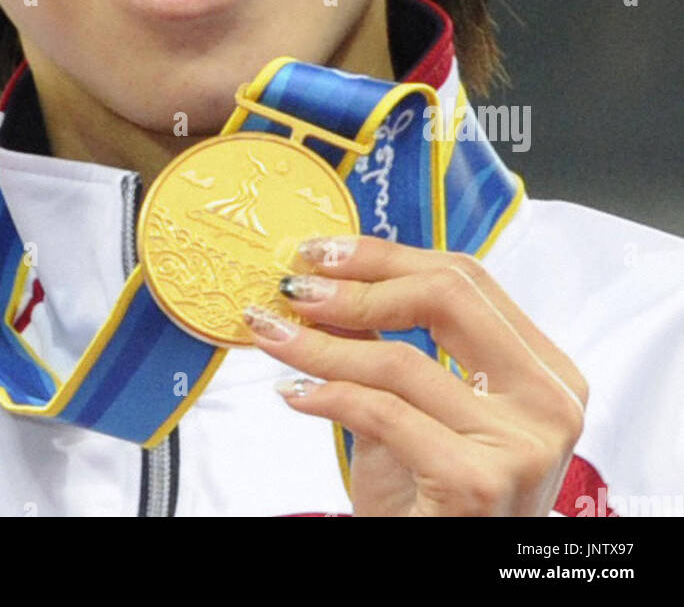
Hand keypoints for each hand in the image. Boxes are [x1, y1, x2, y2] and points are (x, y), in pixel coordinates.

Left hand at [242, 234, 587, 516]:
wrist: (440, 578)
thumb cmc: (430, 503)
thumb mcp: (416, 411)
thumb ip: (389, 345)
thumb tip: (330, 278)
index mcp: (547, 374)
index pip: (468, 280)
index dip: (388, 256)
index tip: (323, 251)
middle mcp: (551, 404)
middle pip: (448, 296)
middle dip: (358, 282)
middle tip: (295, 283)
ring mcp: (521, 445)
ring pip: (401, 359)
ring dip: (320, 344)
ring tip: (273, 335)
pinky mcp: (477, 483)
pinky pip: (383, 413)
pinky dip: (327, 394)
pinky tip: (294, 393)